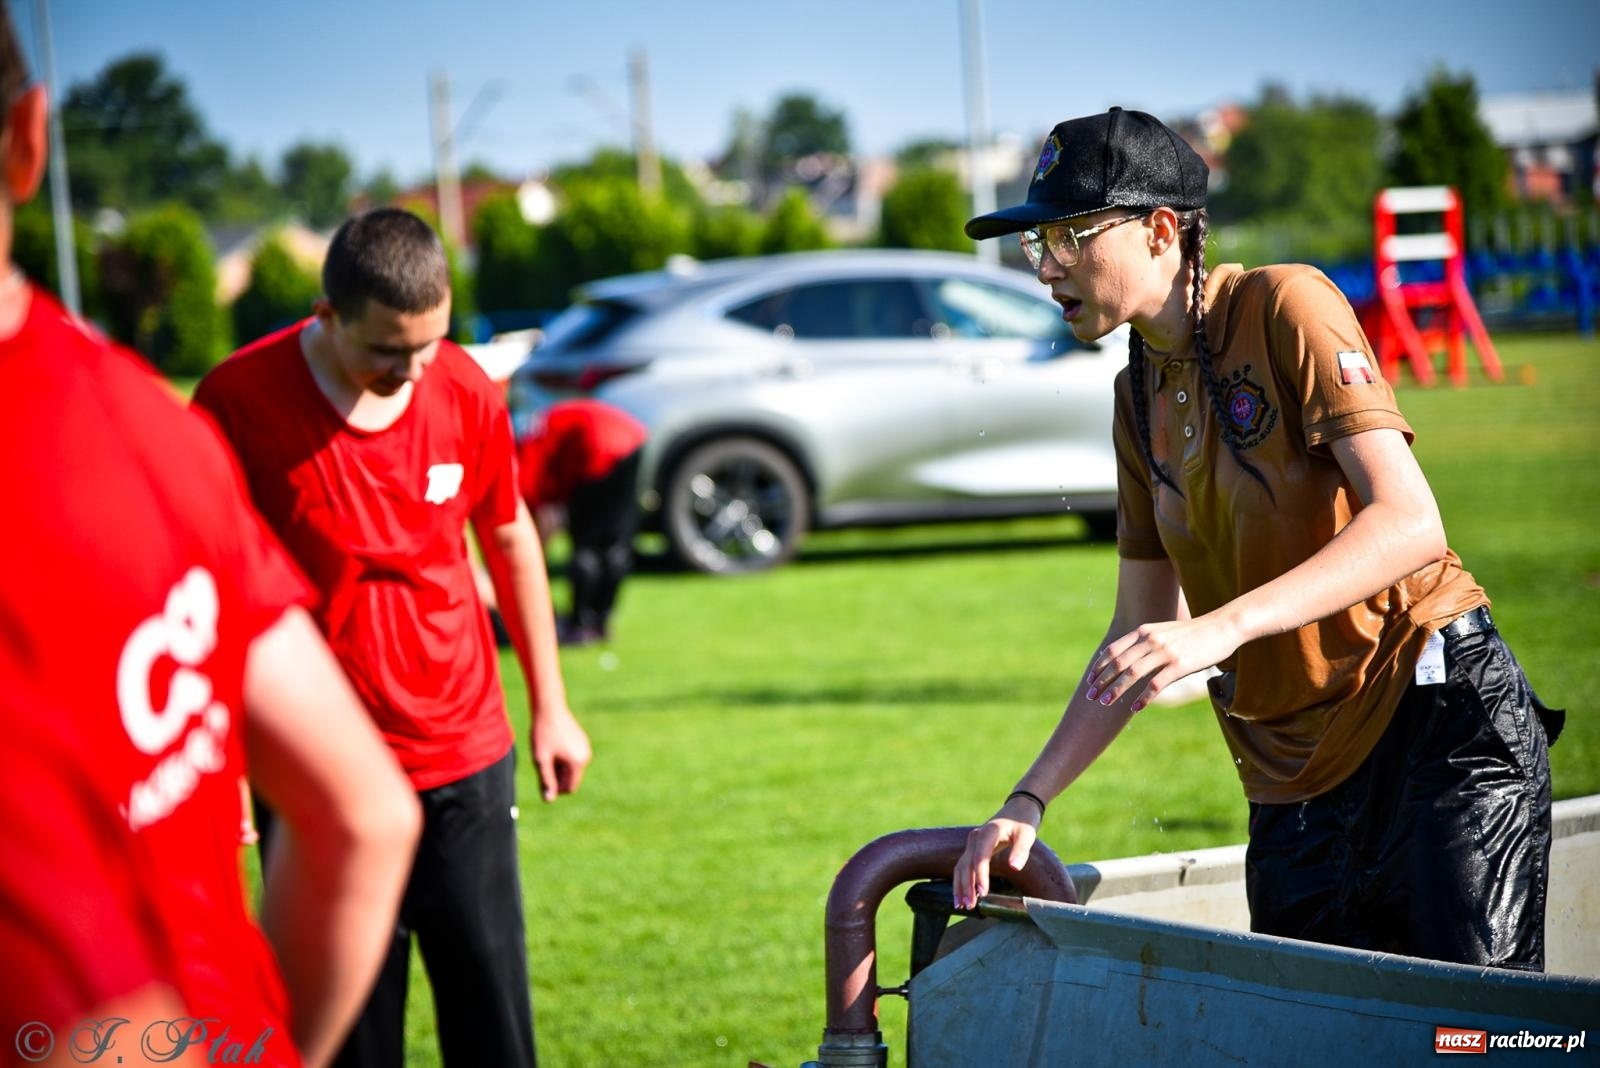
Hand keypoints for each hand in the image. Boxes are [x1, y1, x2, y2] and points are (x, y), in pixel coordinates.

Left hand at [529, 705, 591, 801]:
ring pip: (571, 769)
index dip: (554, 788)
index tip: (542, 776)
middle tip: (542, 761)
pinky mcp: (582, 742)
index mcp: (577, 763)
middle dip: (556, 776)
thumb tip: (549, 800)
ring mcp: (585, 749)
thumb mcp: (541, 760)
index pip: (568, 788)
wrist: (549, 708)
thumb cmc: (542, 734)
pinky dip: (563, 758)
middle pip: (570, 779)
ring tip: (547, 752)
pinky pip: (573, 758)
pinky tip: (553, 745)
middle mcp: (586, 757)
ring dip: (559, 767)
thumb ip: (546, 781)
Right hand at [951, 798, 1041, 909]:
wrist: (1018, 809)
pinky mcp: (973, 849)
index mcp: (988, 833)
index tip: (982, 893)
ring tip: (961, 905)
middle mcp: (976, 838)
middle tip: (969, 905)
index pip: (980, 857)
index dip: (980, 875)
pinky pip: (963, 866)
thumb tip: (1014, 867)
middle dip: (966, 885)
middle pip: (966, 864)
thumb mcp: (1027, 835)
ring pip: (961, 866)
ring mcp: (972, 843)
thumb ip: (1021, 850)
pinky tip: (961, 896)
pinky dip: (961, 881)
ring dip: (960, 886)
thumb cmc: (1024, 823)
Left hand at [1084, 615, 1238, 711]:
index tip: (1090, 680)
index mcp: (1144, 631)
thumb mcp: (1165, 632)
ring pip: (1132, 674)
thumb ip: (1147, 642)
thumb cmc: (1193, 633)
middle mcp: (1150, 640)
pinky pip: (1154, 684)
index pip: (1113, 650)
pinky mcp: (1179, 665)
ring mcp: (1164, 652)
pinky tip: (1134, 708)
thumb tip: (1130, 660)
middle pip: (1118, 663)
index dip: (1099, 666)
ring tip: (1106, 703)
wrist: (1222, 627)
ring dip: (1117, 690)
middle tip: (1091, 697)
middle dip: (1102, 681)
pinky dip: (1142, 698)